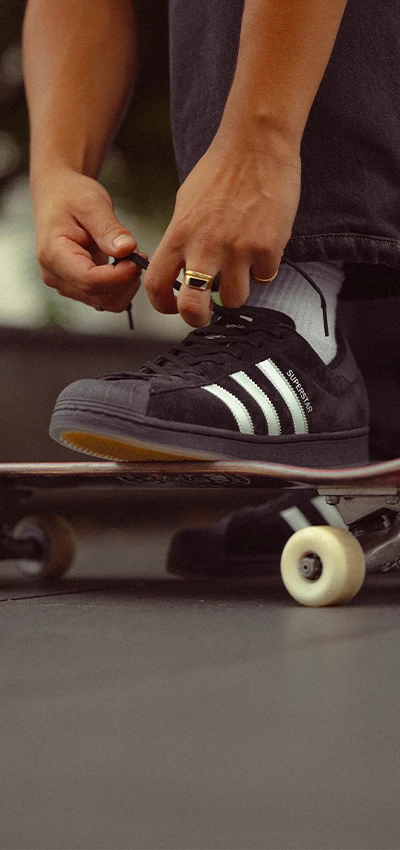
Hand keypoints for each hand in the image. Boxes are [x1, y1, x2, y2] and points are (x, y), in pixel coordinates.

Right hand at [31, 167, 143, 311]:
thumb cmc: (72, 195)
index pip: (90, 281)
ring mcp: (65, 284)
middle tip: (140, 254)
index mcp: (53, 255)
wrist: (58, 195)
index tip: (138, 256)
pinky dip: (121, 287)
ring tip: (133, 258)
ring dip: (126, 285)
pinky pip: (105, 298)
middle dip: (126, 280)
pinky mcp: (77, 286)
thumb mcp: (92, 204)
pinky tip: (125, 265)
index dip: (119, 276)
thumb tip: (127, 250)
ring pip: (105, 302)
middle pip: (99, 295)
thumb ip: (109, 229)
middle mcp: (55, 276)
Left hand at [145, 131, 300, 326]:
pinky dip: (264, 267)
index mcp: (179, 234)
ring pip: (234, 300)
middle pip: (193, 309)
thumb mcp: (186, 203)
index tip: (172, 306)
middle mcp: (205, 246)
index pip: (157, 285)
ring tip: (240, 266)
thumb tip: (180, 267)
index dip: (162, 305)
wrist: (257, 144)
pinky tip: (263, 244)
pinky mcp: (268, 247)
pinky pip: (265, 276)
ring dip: (237, 289)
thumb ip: (181, 238)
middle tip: (205, 312)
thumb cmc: (221, 169)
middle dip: (197, 318)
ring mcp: (238, 250)